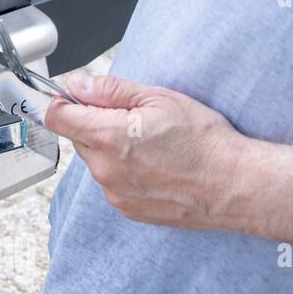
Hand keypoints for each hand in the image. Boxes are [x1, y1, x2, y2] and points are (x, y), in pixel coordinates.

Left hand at [44, 73, 246, 231]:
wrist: (235, 186)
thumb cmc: (204, 142)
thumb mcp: (159, 99)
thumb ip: (110, 91)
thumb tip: (77, 85)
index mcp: (108, 137)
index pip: (57, 117)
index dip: (64, 103)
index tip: (77, 98)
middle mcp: (105, 169)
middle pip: (77, 137)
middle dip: (95, 124)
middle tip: (132, 119)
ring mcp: (114, 192)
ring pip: (95, 161)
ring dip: (110, 149)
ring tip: (149, 145)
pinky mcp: (126, 208)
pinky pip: (111, 182)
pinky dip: (124, 171)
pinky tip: (153, 166)